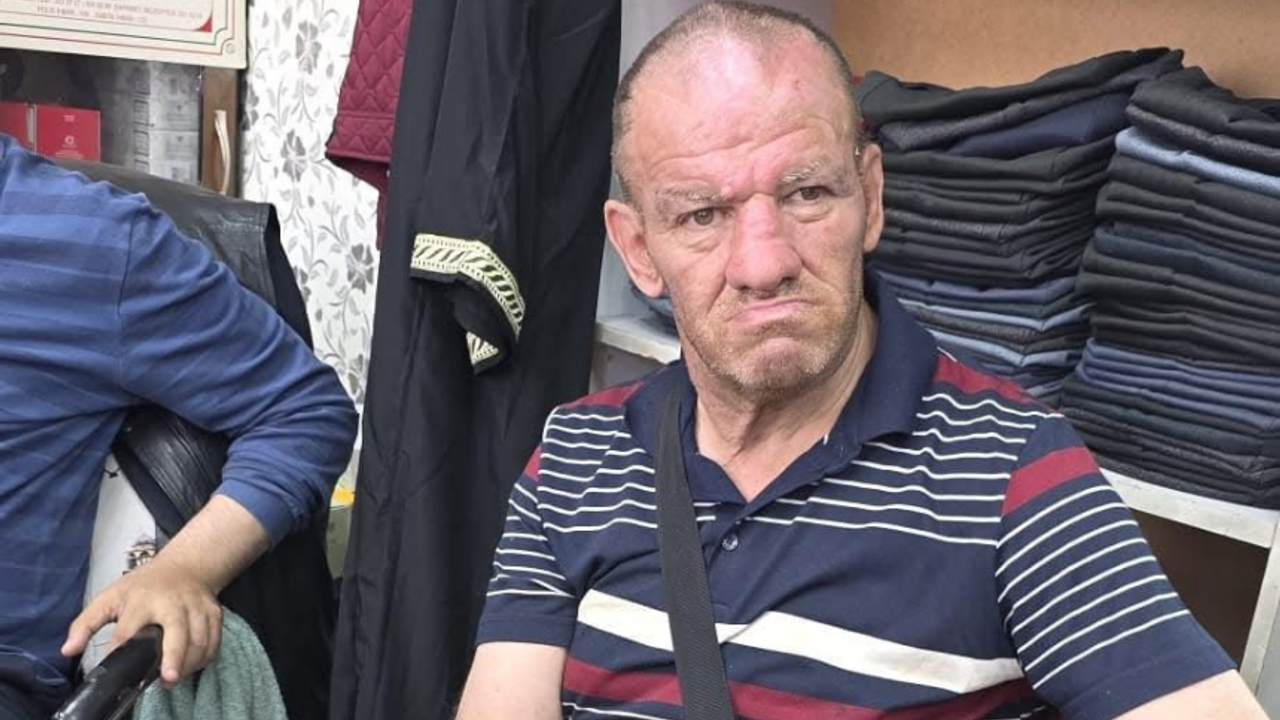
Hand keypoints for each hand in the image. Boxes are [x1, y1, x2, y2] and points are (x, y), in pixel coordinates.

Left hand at [61, 558, 222, 687]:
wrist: (187, 565)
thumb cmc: (145, 585)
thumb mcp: (110, 597)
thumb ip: (86, 624)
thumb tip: (68, 650)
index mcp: (142, 599)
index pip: (129, 630)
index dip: (122, 649)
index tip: (117, 666)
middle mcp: (172, 602)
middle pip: (178, 631)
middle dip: (175, 656)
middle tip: (168, 679)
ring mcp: (196, 607)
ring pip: (199, 640)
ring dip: (189, 664)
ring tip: (174, 678)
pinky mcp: (214, 613)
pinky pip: (214, 641)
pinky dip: (205, 658)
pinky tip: (191, 667)